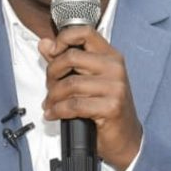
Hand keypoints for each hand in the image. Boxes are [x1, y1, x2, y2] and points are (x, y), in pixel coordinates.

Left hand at [38, 27, 141, 170]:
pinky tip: (54, 114)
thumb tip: (45, 44)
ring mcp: (115, 87)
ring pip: (70, 84)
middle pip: (71, 58)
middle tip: (49, 86)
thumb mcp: (88, 79)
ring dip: (53, 96)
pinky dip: (58, 111)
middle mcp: (115, 67)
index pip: (85, 33)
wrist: (126, 137)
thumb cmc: (107, 107)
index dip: (63, 38)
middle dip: (52, 73)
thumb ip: (65, 60)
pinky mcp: (111, 106)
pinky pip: (74, 105)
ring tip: (50, 104)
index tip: (52, 51)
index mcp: (111, 56)